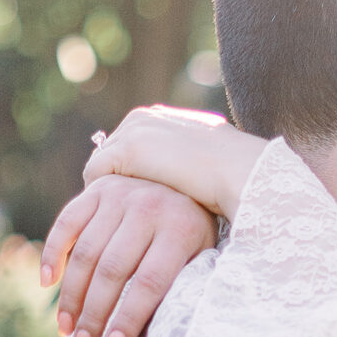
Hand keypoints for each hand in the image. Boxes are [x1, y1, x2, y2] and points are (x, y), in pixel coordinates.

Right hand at [41, 175, 217, 336]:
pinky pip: (67, 223)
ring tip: (66, 328)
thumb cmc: (191, 236)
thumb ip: (181, 287)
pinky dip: (53, 253)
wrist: (183, 182)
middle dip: (95, 314)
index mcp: (181, 230)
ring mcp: (121, 195)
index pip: (150, 283)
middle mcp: (149, 208)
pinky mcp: (98, 188)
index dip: (129, 318)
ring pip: (87, 252)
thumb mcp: (200, 258)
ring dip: (71, 295)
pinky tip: (47, 283)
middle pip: (112, 270)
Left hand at [83, 103, 265, 219]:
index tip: (128, 200)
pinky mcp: (128, 150)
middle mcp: (142, 118)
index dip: (127, 173)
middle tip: (111, 213)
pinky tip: (110, 216)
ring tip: (107, 219)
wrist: (240, 172)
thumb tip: (178, 181)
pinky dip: (98, 195)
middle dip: (110, 180)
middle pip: (108, 151)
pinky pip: (95, 174)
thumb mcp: (203, 163)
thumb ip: (181, 163)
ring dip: (103, 190)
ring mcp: (133, 132)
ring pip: (100, 163)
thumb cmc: (232, 175)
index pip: (125, 143)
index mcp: (160, 117)